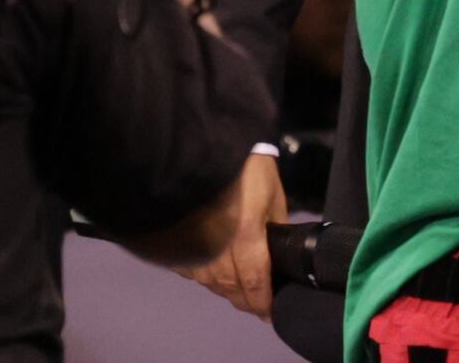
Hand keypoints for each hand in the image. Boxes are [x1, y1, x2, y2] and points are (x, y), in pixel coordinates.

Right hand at [186, 150, 287, 318]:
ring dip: (227, 291)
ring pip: (211, 283)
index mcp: (246, 233)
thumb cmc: (248, 167)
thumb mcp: (274, 196)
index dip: (263, 302)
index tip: (270, 313)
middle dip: (247, 300)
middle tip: (259, 305)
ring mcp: (194, 244)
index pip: (255, 281)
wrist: (208, 144)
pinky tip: (215, 273)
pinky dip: (206, 277)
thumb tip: (280, 254)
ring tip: (240, 292)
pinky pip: (192, 270)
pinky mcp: (178, 240)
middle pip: (232, 287)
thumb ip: (277, 229)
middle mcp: (218, 245)